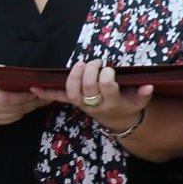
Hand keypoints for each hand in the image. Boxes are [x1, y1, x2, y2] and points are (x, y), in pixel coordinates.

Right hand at [0, 65, 42, 125]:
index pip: (8, 99)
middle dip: (32, 103)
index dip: (24, 97)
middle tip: (46, 96)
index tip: (37, 91)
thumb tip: (32, 80)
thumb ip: (11, 76)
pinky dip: (20, 113)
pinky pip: (9, 120)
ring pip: (14, 116)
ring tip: (40, 100)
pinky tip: (27, 106)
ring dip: (28, 109)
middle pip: (14, 109)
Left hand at [31, 59, 154, 135]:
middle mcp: (95, 104)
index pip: (107, 87)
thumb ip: (144, 94)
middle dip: (91, 71)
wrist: (118, 120)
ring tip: (80, 64)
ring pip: (73, 91)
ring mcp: (82, 104)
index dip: (107, 76)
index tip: (110, 69)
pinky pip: (59, 98)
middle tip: (97, 62)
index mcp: (112, 102)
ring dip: (73, 76)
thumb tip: (149, 86)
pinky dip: (46, 93)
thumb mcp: (139, 102)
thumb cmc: (129, 105)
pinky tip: (34, 87)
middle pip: (88, 87)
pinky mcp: (74, 102)